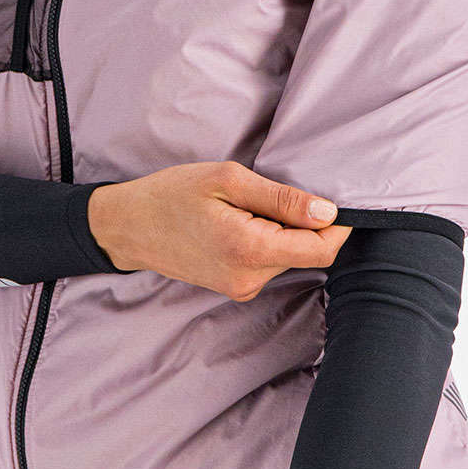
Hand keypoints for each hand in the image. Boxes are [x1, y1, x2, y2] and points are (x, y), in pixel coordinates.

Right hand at [87, 160, 352, 298]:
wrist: (128, 226)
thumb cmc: (172, 195)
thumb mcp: (227, 180)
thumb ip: (281, 198)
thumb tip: (327, 212)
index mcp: (249, 250)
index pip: (321, 249)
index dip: (338, 224)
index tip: (335, 198)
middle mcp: (249, 279)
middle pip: (308, 253)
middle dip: (305, 224)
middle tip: (273, 194)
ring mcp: (241, 288)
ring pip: (290, 257)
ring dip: (284, 231)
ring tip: (248, 207)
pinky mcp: (235, 288)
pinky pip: (269, 263)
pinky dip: (268, 240)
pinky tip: (240, 222)